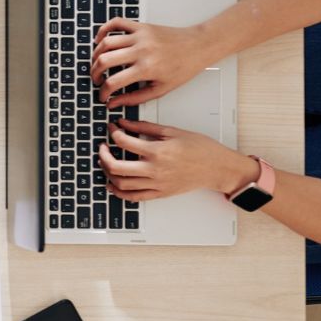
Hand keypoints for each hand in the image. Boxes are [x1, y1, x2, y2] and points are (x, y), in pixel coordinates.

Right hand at [90, 19, 216, 106]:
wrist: (198, 46)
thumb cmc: (183, 68)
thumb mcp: (161, 89)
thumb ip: (134, 98)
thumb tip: (114, 103)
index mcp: (146, 68)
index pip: (113, 82)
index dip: (103, 92)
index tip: (103, 96)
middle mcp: (140, 50)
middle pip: (104, 60)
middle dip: (94, 73)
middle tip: (96, 79)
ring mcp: (139, 36)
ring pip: (106, 42)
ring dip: (95, 54)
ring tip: (96, 63)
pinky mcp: (141, 26)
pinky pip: (116, 23)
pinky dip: (103, 30)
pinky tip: (100, 40)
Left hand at [99, 119, 259, 200]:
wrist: (218, 168)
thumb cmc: (200, 148)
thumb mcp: (172, 131)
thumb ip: (145, 126)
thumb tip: (124, 122)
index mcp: (157, 151)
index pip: (124, 142)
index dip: (113, 133)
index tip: (112, 128)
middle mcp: (154, 170)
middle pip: (116, 167)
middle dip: (103, 156)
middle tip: (102, 147)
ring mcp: (157, 184)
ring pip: (122, 184)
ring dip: (108, 173)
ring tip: (106, 163)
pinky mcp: (160, 194)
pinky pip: (134, 197)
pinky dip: (119, 193)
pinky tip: (112, 185)